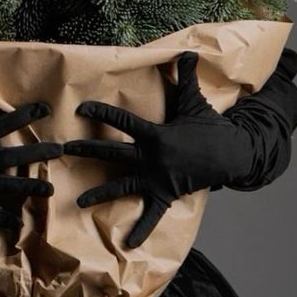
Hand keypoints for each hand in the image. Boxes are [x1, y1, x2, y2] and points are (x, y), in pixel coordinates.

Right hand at [0, 58, 62, 234]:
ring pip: (8, 185)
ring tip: (50, 190)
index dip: (27, 115)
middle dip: (39, 153)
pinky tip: (16, 225)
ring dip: (30, 187)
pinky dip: (1, 220)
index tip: (45, 109)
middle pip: (16, 156)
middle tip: (60, 151)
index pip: (6, 123)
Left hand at [63, 51, 254, 247]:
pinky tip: (127, 245)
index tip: (81, 109)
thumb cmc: (209, 126)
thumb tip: (188, 52)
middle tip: (65, 150)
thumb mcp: (194, 101)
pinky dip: (141, 230)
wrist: (231, 154)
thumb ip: (185, 78)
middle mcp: (151, 157)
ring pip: (123, 186)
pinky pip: (152, 214)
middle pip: (113, 154)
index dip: (101, 114)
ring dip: (100, 193)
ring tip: (78, 201)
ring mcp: (157, 178)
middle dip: (88, 151)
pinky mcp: (166, 194)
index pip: (122, 122)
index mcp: (155, 134)